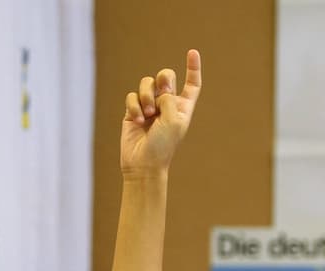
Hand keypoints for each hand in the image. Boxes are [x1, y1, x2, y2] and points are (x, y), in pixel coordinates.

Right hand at [120, 49, 200, 176]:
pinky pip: (132, 96)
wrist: (143, 164)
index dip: (193, 68)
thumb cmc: (163, 146)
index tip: (192, 52)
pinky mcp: (133, 111)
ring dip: (147, 96)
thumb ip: (169, 98)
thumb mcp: (173, 120)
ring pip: (147, 84)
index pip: (191, 84)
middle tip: (163, 90)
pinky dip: (134, 106)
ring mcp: (149, 107)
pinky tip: (137, 120)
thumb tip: (157, 89)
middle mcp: (167, 104)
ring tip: (147, 114)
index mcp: (182, 107)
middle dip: (164, 79)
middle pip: (166, 76)